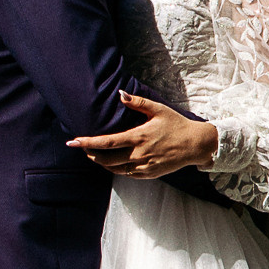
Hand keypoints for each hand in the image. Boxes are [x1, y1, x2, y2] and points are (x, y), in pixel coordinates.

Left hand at [68, 91, 219, 178]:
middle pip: (107, 159)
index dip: (88, 143)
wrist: (195, 145)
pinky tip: (114, 163)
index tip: (73, 142)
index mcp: (138, 137)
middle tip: (83, 148)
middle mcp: (139, 154)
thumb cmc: (176, 124)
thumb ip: (138, 102)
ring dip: (103, 163)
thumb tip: (120, 94)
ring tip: (95, 155)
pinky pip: (128, 174)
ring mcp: (144, 166)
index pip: (107, 142)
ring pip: (116, 170)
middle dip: (91, 154)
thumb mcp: (158, 109)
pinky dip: (118, 170)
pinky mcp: (150, 174)